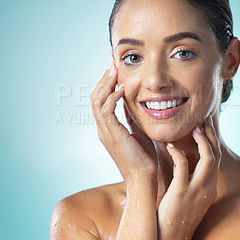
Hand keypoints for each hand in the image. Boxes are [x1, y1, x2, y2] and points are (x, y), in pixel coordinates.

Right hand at [91, 61, 157, 182]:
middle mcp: (103, 129)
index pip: (102, 100)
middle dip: (104, 78)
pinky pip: (106, 111)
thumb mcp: (138, 132)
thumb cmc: (144, 158)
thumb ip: (132, 118)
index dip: (107, 83)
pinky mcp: (111, 135)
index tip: (116, 68)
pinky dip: (112, 97)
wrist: (144, 178)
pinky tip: (122, 88)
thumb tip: (134, 102)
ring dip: (106, 84)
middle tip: (112, 62)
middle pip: (96, 97)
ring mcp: (105, 132)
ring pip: (97, 101)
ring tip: (115, 70)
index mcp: (109, 128)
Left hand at [157, 116, 221, 239]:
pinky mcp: (182, 192)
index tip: (206, 126)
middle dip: (211, 135)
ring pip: (208, 158)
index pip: (216, 158)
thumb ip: (189, 180)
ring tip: (193, 128)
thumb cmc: (175, 217)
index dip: (212, 140)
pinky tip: (170, 147)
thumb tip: (182, 162)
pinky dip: (178, 153)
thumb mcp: (188, 197)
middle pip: (216, 154)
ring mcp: (197, 190)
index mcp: (209, 188)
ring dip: (202, 140)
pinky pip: (183, 165)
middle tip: (203, 120)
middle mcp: (208, 187)